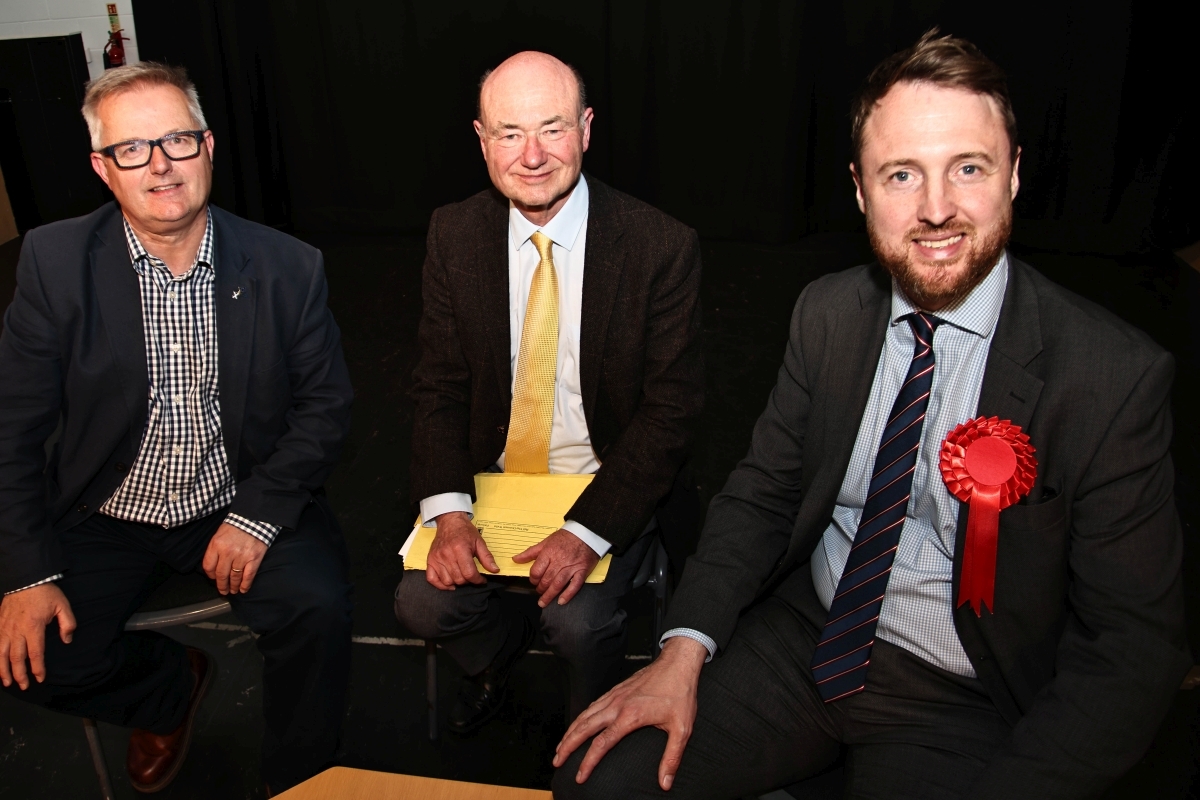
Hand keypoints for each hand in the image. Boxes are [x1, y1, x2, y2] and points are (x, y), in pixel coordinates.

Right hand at [0, 583, 75, 689]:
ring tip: (8, 682)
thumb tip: (67, 640)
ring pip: (2, 654)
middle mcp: (17, 631)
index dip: (38, 668)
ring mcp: (5, 628)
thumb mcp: (62, 605)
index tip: (40, 678)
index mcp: (34, 627)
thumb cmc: (45, 593)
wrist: (26, 579)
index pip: (36, 653)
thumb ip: (67, 623)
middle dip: (20, 674)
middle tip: (24, 686)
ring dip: (4, 670)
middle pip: (17, 658)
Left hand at [202, 523, 268, 594]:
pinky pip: (248, 576)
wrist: (255, 518)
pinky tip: (243, 589)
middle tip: (223, 590)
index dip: (210, 575)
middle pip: (221, 575)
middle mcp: (227, 552)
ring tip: (233, 590)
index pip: (209, 566)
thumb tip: (214, 566)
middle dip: (221, 585)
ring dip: (233, 586)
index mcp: (216, 545)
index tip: (214, 578)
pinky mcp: (254, 559)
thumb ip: (215, 549)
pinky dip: (245, 585)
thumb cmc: (237, 525)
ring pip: (234, 577)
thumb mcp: (220, 534)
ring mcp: (241, 556)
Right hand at [426, 511, 499, 589]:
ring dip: (457, 582)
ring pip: (447, 581)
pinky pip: (432, 579)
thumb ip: (487, 557)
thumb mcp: (479, 541)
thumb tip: (495, 570)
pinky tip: (449, 583)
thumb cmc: (465, 531)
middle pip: (459, 579)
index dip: (478, 580)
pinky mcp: (430, 560)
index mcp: (460, 549)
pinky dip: (440, 585)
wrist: (450, 521)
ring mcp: (437, 558)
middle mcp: (447, 555)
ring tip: (462, 576)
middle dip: (469, 581)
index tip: (482, 580)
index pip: (469, 573)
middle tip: (472, 575)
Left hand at [513, 528, 599, 607]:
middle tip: (539, 592)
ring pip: (558, 584)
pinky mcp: (582, 571)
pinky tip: (561, 601)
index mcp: (548, 553)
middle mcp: (559, 561)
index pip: (537, 571)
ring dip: (549, 595)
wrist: (586, 532)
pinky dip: (568, 594)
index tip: (534, 581)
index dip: (533, 579)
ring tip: (544, 602)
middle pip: (546, 580)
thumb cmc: (565, 537)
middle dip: (540, 588)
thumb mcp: (546, 542)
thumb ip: (530, 552)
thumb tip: (515, 559)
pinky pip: (575, 585)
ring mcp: (571, 567)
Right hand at [553, 636, 707, 790]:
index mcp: (630, 716)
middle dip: (567, 745)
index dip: (588, 762)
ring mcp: (615, 696)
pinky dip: (581, 716)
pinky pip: (592, 705)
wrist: (678, 664)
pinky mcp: (617, 690)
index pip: (601, 743)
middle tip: (556, 760)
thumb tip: (665, 782)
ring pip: (585, 715)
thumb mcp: (681, 728)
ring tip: (561, 746)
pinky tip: (579, 723)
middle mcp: (617, 705)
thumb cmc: (680, 693)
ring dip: (570, 731)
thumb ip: (672, 757)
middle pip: (584, 727)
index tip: (580, 776)